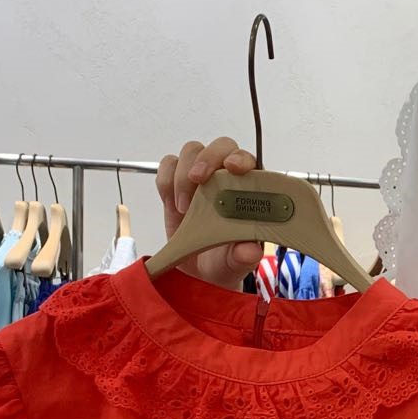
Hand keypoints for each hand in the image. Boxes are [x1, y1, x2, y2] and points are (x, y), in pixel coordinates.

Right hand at [156, 137, 263, 288]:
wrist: (201, 271)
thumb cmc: (226, 260)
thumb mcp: (237, 262)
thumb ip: (244, 255)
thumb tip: (251, 251)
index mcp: (251, 188)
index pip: (250, 160)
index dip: (241, 158)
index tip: (233, 168)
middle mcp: (227, 176)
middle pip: (221, 147)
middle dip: (208, 158)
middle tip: (197, 180)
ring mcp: (201, 178)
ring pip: (192, 152)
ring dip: (184, 173)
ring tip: (185, 209)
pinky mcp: (176, 184)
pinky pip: (167, 166)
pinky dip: (167, 181)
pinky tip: (173, 204)